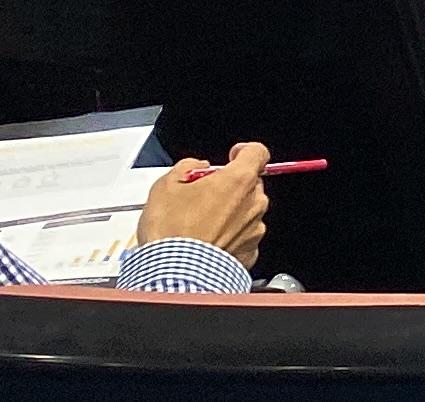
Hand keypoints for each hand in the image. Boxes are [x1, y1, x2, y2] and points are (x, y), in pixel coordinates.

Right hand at [136, 143, 269, 264]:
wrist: (174, 273)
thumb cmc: (171, 231)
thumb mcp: (166, 185)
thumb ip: (188, 166)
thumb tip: (196, 167)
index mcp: (239, 180)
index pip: (258, 152)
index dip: (244, 151)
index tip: (232, 156)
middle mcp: (254, 203)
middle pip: (250, 184)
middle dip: (230, 186)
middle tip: (203, 196)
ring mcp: (254, 229)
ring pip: (247, 211)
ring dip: (230, 213)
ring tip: (200, 224)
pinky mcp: (250, 252)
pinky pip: (243, 237)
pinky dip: (230, 237)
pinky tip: (208, 242)